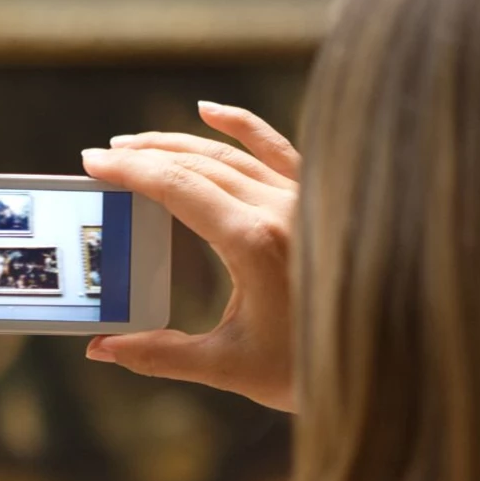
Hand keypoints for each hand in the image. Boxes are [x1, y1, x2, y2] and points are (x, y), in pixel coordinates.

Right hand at [81, 101, 299, 411]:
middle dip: (145, 157)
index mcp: (254, 241)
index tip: (93, 162)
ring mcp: (304, 199)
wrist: (386, 367)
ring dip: (179, 144)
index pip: (178, 188)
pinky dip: (244, 126)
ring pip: (232, 154)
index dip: (130, 172)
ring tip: (135, 144)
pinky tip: (211, 110)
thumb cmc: (309, 370)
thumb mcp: (228, 367)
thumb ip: (160, 355)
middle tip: (102, 157)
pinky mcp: (317, 201)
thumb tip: (100, 350)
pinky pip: (278, 149)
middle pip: (198, 164)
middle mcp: (281, 208)